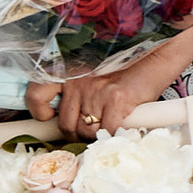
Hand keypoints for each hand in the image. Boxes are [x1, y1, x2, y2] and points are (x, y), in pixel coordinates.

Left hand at [26, 46, 179, 140]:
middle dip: (78, 134)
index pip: (37, 93)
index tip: (49, 118)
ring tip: (108, 129)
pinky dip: (114, 136)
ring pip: (86, 131)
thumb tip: (70, 123)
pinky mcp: (115, 98)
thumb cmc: (127, 69)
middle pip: (66, 123)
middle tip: (91, 132)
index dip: (39, 111)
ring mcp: (95, 90)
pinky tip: (121, 130)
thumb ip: (79, 95)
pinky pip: (108, 130)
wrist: (155, 56)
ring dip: (97, 137)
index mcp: (69, 73)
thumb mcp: (95, 77)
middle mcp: (77, 81)